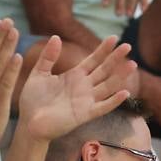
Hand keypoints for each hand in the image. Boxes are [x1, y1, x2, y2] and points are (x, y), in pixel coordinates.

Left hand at [16, 34, 134, 141]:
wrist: (28, 123)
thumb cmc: (33, 100)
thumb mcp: (38, 73)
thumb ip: (48, 57)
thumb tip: (57, 37)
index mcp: (74, 76)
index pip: (93, 60)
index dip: (103, 49)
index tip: (114, 38)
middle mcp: (84, 87)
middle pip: (104, 70)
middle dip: (115, 58)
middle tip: (128, 45)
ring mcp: (86, 101)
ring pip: (108, 86)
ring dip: (120, 76)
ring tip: (132, 64)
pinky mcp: (85, 114)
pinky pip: (103, 107)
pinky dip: (114, 101)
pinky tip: (125, 93)